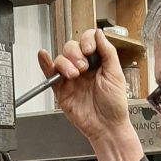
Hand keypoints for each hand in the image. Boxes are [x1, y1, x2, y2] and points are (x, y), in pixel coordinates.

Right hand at [39, 29, 133, 148]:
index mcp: (98, 62)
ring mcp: (71, 78)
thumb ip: (107, 52)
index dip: (86, 41)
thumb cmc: (114, 106)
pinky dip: (45, 63)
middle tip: (83, 67)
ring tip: (75, 75)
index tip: (89, 50)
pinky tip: (44, 56)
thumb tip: (99, 33)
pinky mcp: (61, 89)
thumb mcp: (116, 74)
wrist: (106, 127)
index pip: (87, 41)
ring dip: (66, 63)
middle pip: (71, 47)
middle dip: (76, 54)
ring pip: (61, 59)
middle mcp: (83, 68)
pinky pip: (49, 73)